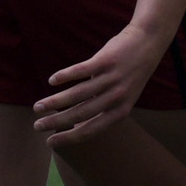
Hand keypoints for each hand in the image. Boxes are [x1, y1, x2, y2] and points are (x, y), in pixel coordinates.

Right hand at [33, 20, 166, 143]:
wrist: (148, 42)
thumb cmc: (131, 72)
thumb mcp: (123, 96)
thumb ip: (103, 108)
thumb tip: (76, 122)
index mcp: (121, 111)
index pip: (91, 130)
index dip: (70, 137)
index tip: (51, 143)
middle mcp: (117, 97)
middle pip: (81, 114)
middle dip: (56, 122)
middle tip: (37, 126)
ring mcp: (112, 78)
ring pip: (78, 94)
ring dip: (55, 102)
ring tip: (38, 106)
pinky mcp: (106, 60)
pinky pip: (81, 71)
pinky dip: (65, 76)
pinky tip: (52, 81)